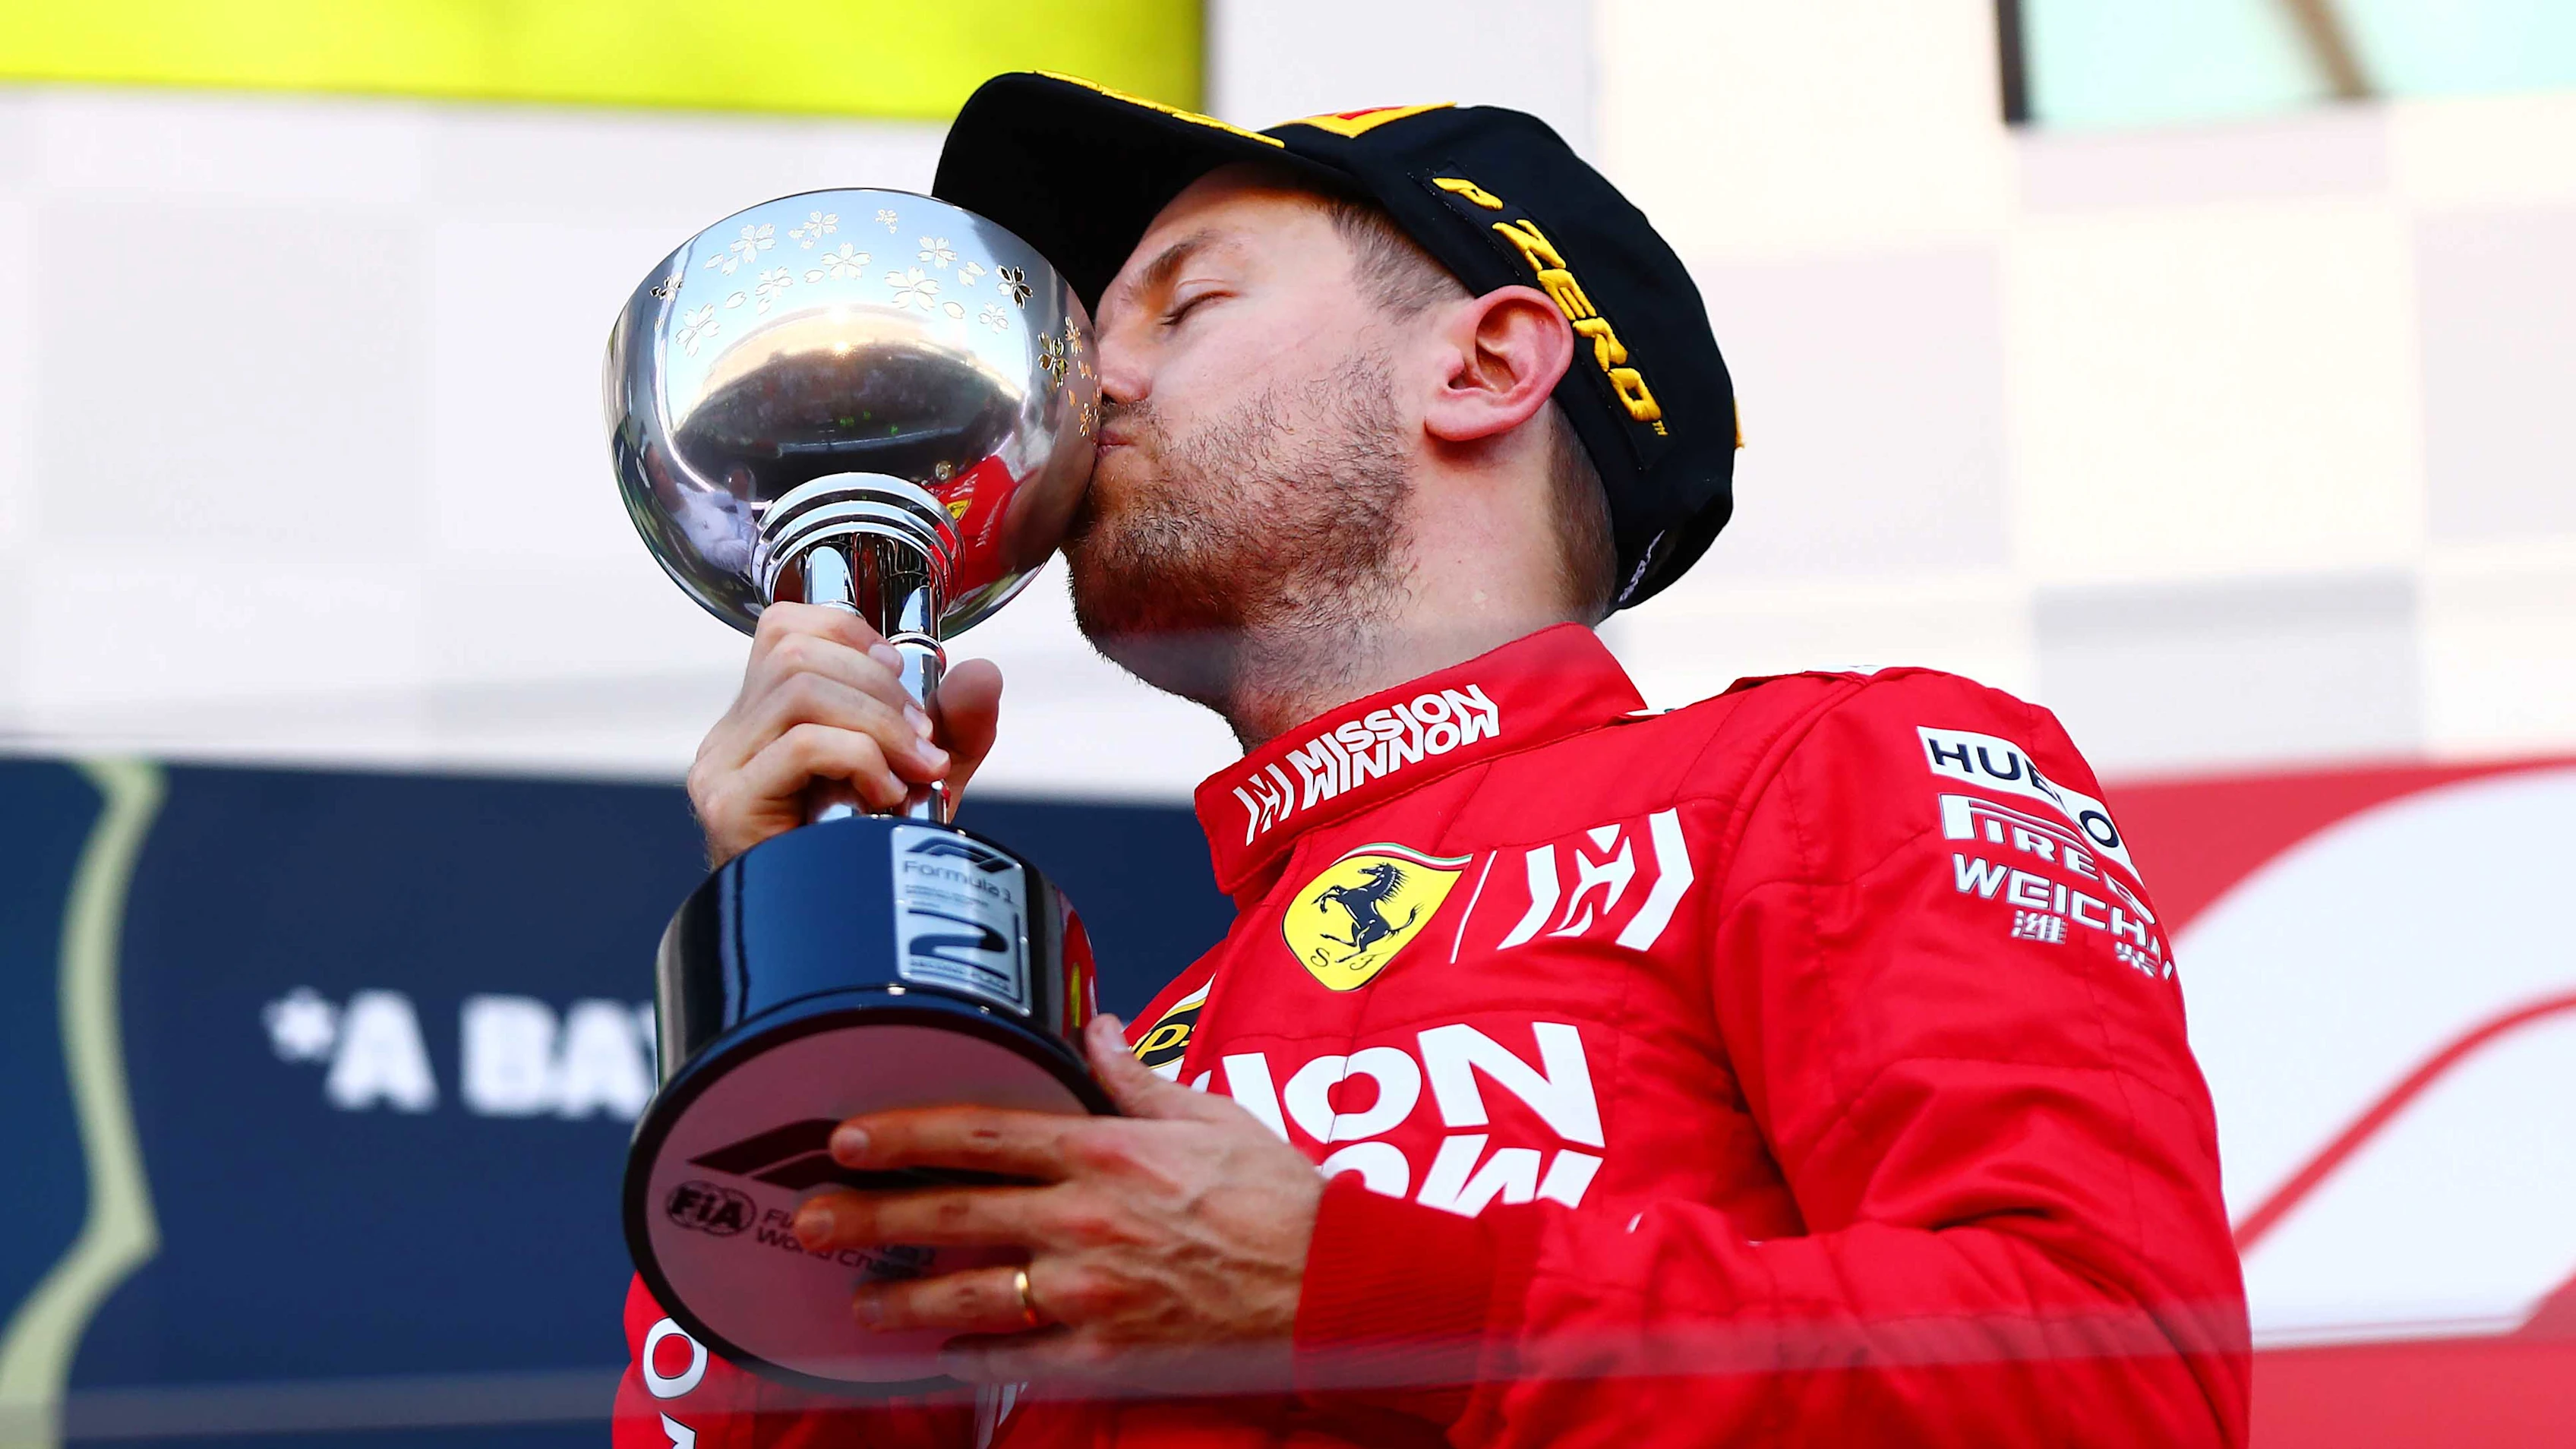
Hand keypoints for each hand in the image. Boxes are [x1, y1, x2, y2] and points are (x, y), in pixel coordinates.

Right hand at [688, 603, 1003, 864]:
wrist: (843, 948)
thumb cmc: (870, 861)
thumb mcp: (924, 777)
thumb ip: (954, 725)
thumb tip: (981, 673)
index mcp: (763, 720)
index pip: (784, 627)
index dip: (851, 633)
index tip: (903, 679)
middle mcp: (731, 738)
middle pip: (795, 651)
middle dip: (880, 687)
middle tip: (924, 742)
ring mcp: (722, 770)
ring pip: (800, 689)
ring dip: (878, 724)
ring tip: (913, 773)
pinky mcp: (730, 805)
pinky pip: (803, 744)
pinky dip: (860, 758)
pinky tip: (884, 798)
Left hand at [790, 1014, 1324, 1390]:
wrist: (1333, 1280)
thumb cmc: (1277, 1194)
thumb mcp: (1209, 1114)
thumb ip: (1135, 1077)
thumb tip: (1094, 1027)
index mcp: (1103, 1151)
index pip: (980, 1132)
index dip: (904, 1135)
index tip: (847, 1136)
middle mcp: (1081, 1219)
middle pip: (951, 1215)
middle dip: (869, 1217)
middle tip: (808, 1218)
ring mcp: (1087, 1293)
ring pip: (968, 1295)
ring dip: (902, 1299)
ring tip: (858, 1302)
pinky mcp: (1104, 1354)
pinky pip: (1018, 1360)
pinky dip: (972, 1359)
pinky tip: (939, 1357)